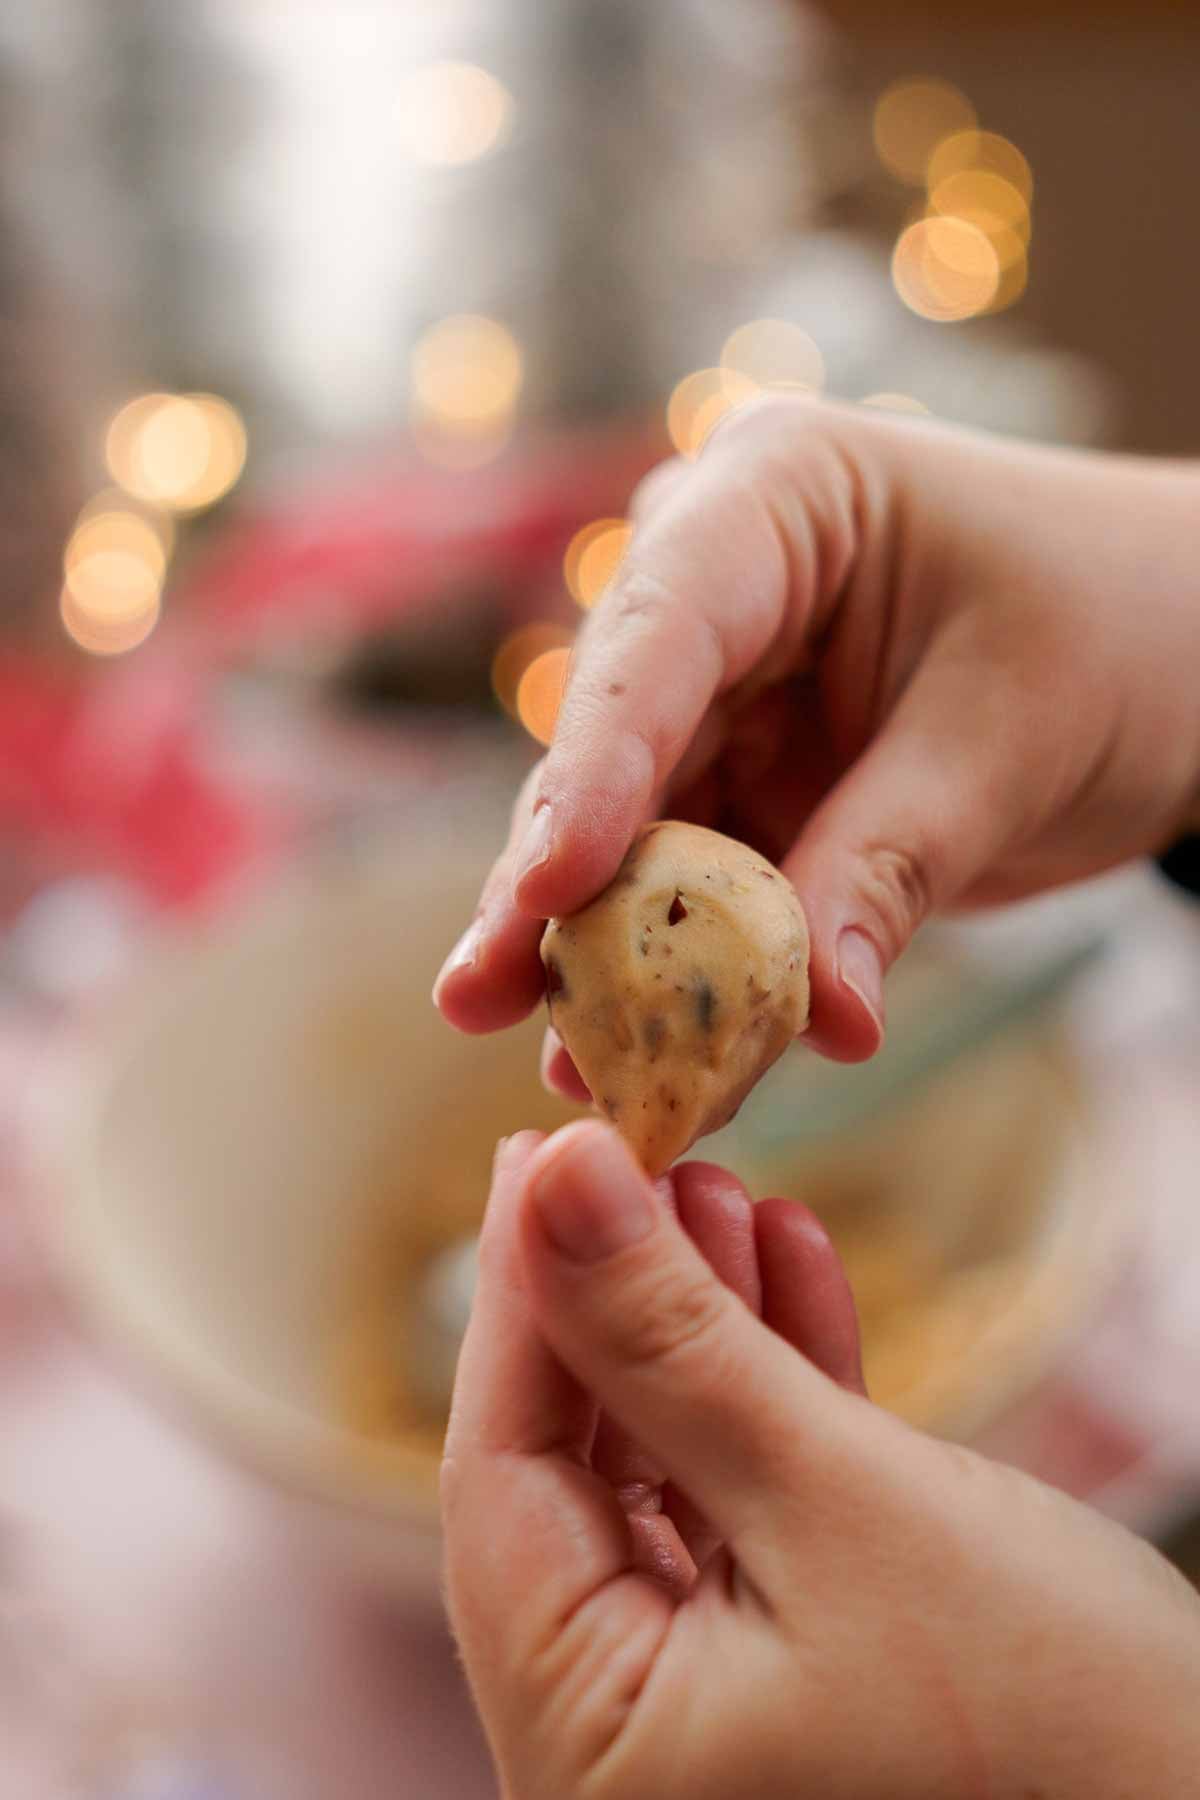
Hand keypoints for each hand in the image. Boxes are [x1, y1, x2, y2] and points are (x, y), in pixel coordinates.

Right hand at [434, 401, 1199, 1061]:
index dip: (591, 769)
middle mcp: (720, 588)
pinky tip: (652, 1063)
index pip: (658, 637)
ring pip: (637, 833)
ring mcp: (727, 692)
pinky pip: (700, 887)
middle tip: (475, 996)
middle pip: (613, 747)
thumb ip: (888, 871)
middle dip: (554, 886)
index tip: (540, 892)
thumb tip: (815, 1024)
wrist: (1192, 653)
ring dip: (607, 955)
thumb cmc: (1126, 634)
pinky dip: (687, 974)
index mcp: (779, 499)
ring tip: (570, 1070)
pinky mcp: (750, 782)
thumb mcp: (1007, 746)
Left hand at [443, 1122, 1199, 1799]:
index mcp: (591, 1746)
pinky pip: (757, 1506)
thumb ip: (671, 1340)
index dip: (520, 1296)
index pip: (502, 1477)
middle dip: (620, 1300)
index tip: (536, 1152)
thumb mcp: (832, 1500)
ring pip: (671, 1473)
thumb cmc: (1050, 1722)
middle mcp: (632, 1744)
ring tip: (719, 1185)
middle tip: (631, 1154)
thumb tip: (551, 1180)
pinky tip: (791, 1261)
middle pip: (583, 1468)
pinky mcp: (811, 1666)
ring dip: (700, 1326)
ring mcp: (722, 1712)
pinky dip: (777, 1386)